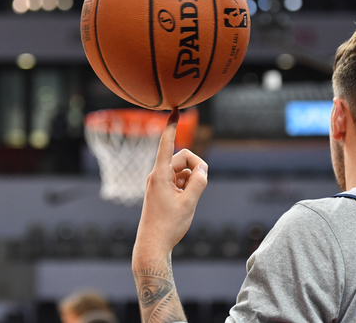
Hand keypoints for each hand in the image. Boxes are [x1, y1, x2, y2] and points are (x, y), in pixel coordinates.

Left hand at [134, 108, 208, 258]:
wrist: (152, 246)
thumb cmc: (168, 226)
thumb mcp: (189, 203)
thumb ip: (199, 182)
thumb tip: (203, 169)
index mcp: (159, 174)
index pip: (167, 144)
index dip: (172, 126)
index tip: (175, 110)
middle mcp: (157, 175)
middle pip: (183, 158)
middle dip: (196, 167)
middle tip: (202, 184)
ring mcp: (158, 182)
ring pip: (182, 170)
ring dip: (192, 180)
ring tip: (189, 201)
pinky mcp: (161, 190)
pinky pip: (179, 180)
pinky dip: (187, 186)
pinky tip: (185, 203)